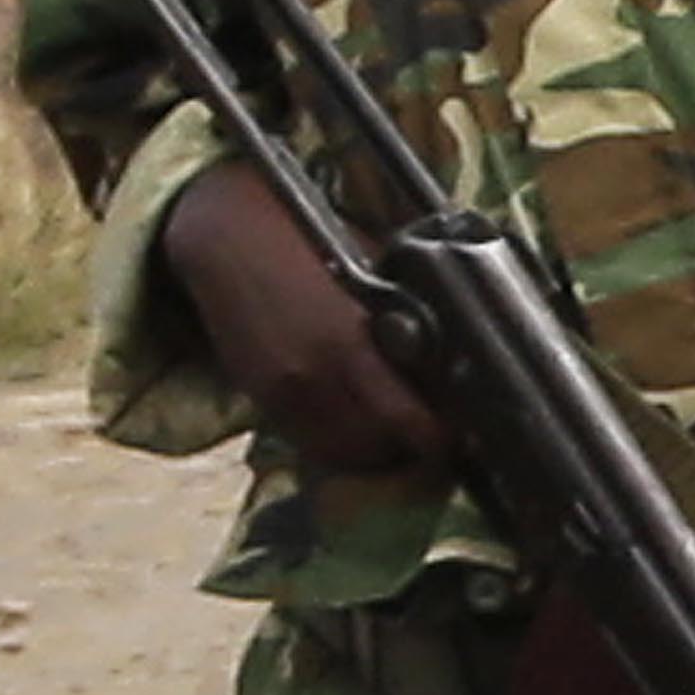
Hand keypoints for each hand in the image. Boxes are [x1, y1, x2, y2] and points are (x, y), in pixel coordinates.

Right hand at [160, 162, 444, 473]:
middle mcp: (313, 377)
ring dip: (377, 454)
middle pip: (378, 445)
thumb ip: (415, 321)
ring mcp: (283, 392)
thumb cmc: (317, 246)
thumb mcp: (379, 278)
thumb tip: (460, 360)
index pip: (408, 419)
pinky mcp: (261, 397)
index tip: (464, 433)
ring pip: (343, 454)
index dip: (441, 435)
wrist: (231, 241)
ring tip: (401, 438)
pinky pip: (308, 444)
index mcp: (351, 344)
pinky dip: (339, 446)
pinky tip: (359, 428)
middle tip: (438, 437)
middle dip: (413, 447)